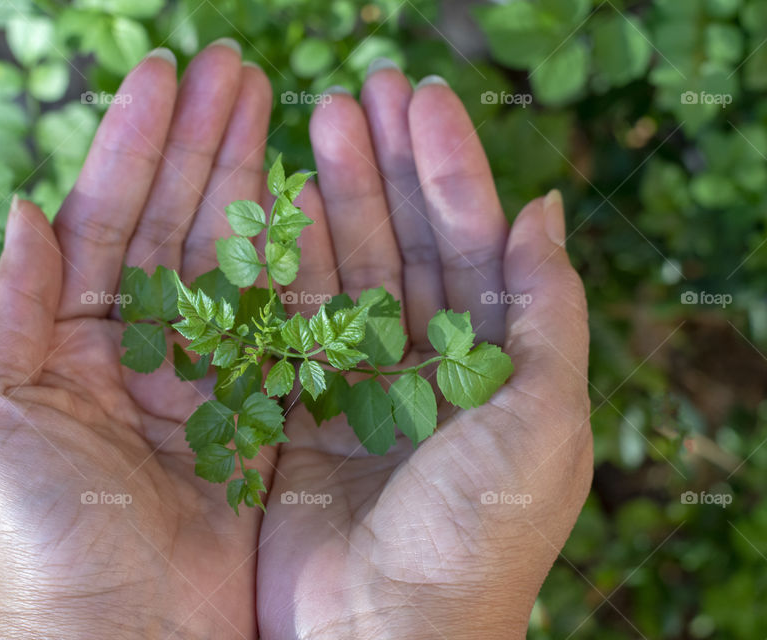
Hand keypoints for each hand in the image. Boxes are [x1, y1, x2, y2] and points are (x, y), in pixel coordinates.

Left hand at [0, 41, 273, 638]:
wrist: (128, 633)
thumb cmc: (44, 531)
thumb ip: (10, 306)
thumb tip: (23, 208)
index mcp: (71, 341)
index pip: (107, 217)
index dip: (135, 143)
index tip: (166, 73)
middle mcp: (142, 347)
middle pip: (176, 221)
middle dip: (203, 141)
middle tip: (237, 67)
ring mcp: (209, 372)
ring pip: (232, 255)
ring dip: (249, 178)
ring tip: (274, 103)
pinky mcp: (263, 406)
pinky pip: (281, 317)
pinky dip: (294, 258)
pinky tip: (308, 197)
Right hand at [257, 67, 591, 637]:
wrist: (385, 637)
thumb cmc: (477, 535)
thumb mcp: (544, 420)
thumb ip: (550, 311)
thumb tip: (545, 205)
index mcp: (493, 361)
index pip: (472, 238)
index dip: (447, 164)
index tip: (418, 94)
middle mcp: (428, 365)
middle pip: (406, 240)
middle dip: (385, 163)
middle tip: (356, 90)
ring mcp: (361, 385)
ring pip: (346, 268)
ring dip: (333, 196)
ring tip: (313, 123)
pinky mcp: (301, 411)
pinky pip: (290, 322)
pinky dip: (282, 265)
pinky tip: (272, 208)